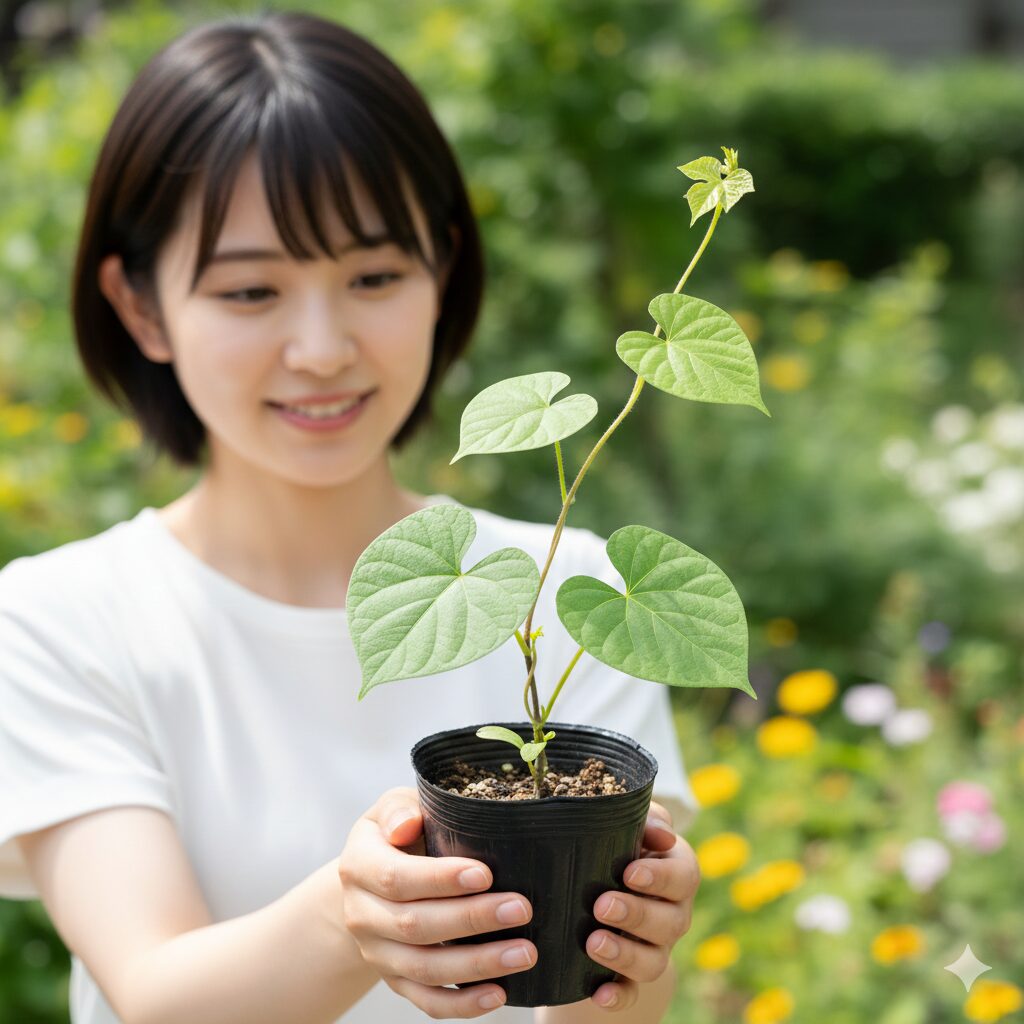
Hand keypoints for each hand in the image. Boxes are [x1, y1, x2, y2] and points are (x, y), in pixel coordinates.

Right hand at [337, 787, 536, 1017]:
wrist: (376, 878)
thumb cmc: (402, 831)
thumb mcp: (395, 807)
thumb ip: (400, 809)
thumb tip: (407, 824)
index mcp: (359, 866)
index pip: (396, 878)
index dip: (440, 879)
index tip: (486, 874)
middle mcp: (361, 914)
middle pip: (414, 926)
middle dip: (471, 919)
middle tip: (521, 909)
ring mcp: (378, 953)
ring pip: (424, 969)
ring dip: (477, 965)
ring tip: (524, 953)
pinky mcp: (397, 981)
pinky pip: (427, 1001)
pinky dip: (462, 1005)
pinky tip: (499, 994)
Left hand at [585, 801, 699, 1011]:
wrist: (601, 885)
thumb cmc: (619, 842)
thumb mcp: (632, 823)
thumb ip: (649, 818)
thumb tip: (662, 833)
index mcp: (677, 872)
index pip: (684, 876)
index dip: (660, 877)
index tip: (630, 872)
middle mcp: (673, 914)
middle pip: (670, 923)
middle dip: (636, 915)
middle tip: (601, 905)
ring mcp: (655, 948)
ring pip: (653, 962)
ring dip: (625, 955)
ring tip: (593, 943)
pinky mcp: (631, 976)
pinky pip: (631, 993)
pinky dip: (617, 996)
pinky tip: (598, 994)